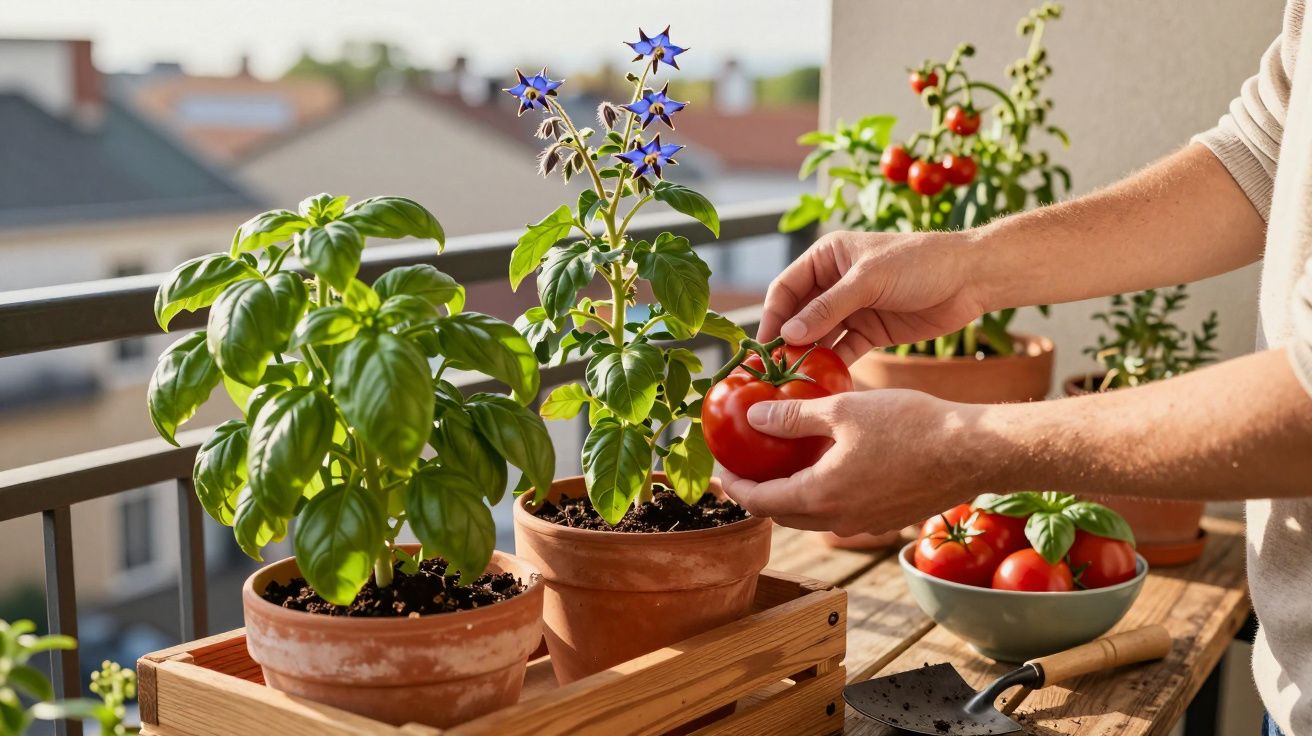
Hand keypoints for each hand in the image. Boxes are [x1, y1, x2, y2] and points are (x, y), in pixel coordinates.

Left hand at [719, 389, 981, 535]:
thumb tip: (752, 416)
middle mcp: (839, 520)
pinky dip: (823, 495)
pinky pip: (841, 512)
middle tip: (746, 467)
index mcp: (820, 496)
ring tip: (783, 465)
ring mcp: (865, 523)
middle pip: (783, 515)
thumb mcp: (842, 410)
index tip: (722, 470)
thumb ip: (792, 417)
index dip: (735, 487)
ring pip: (813, 516)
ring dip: (792, 496)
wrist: (973, 451)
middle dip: (760, 494)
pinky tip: (828, 465)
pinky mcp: (887, 518)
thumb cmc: (910, 426)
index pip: (759, 503)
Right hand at [760, 230, 987, 362]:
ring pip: (820, 336)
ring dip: (809, 357)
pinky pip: (844, 351)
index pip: (786, 288)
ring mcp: (853, 308)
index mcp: (827, 257)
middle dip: (788, 342)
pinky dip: (834, 366)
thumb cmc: (919, 263)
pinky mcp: (871, 331)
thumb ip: (828, 308)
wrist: (971, 277)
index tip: (764, 345)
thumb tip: (789, 334)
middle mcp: (834, 283)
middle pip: (799, 316)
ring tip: (795, 382)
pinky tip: (824, 383)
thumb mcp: (868, 280)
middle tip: (774, 371)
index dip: (773, 315)